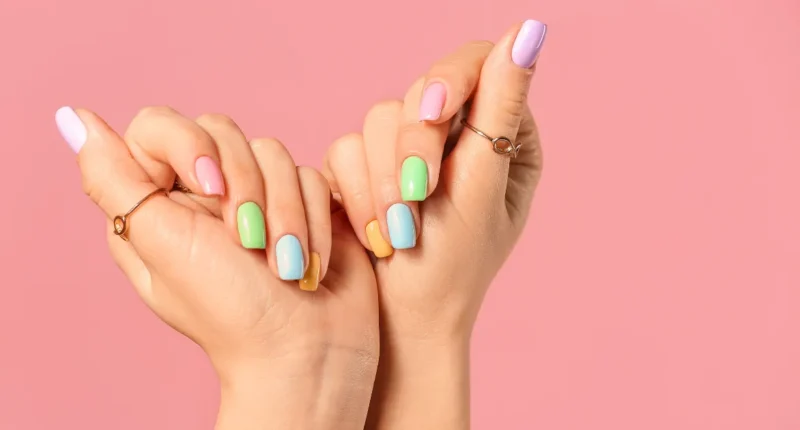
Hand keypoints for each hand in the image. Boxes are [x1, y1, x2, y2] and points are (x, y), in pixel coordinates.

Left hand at [57, 107, 379, 429]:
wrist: (306, 349)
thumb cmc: (231, 311)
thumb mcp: (162, 245)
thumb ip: (114, 180)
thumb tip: (73, 120)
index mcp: (158, 202)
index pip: (159, 126)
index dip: (189, 145)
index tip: (210, 188)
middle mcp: (205, 193)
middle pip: (223, 131)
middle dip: (246, 188)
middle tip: (249, 243)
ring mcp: (258, 195)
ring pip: (274, 152)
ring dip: (286, 214)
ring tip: (284, 265)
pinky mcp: (302, 201)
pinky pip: (311, 174)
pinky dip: (314, 221)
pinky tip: (309, 261)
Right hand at [322, 20, 546, 427]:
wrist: (403, 323)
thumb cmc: (452, 268)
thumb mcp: (481, 187)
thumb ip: (499, 110)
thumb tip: (530, 30)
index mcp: (503, 137)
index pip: (478, 67)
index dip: (449, 79)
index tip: (432, 111)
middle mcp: (457, 137)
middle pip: (422, 90)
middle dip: (412, 148)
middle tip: (417, 199)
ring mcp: (409, 152)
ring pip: (378, 117)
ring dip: (384, 178)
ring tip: (397, 231)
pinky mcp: (367, 168)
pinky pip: (346, 146)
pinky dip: (359, 190)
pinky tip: (376, 231)